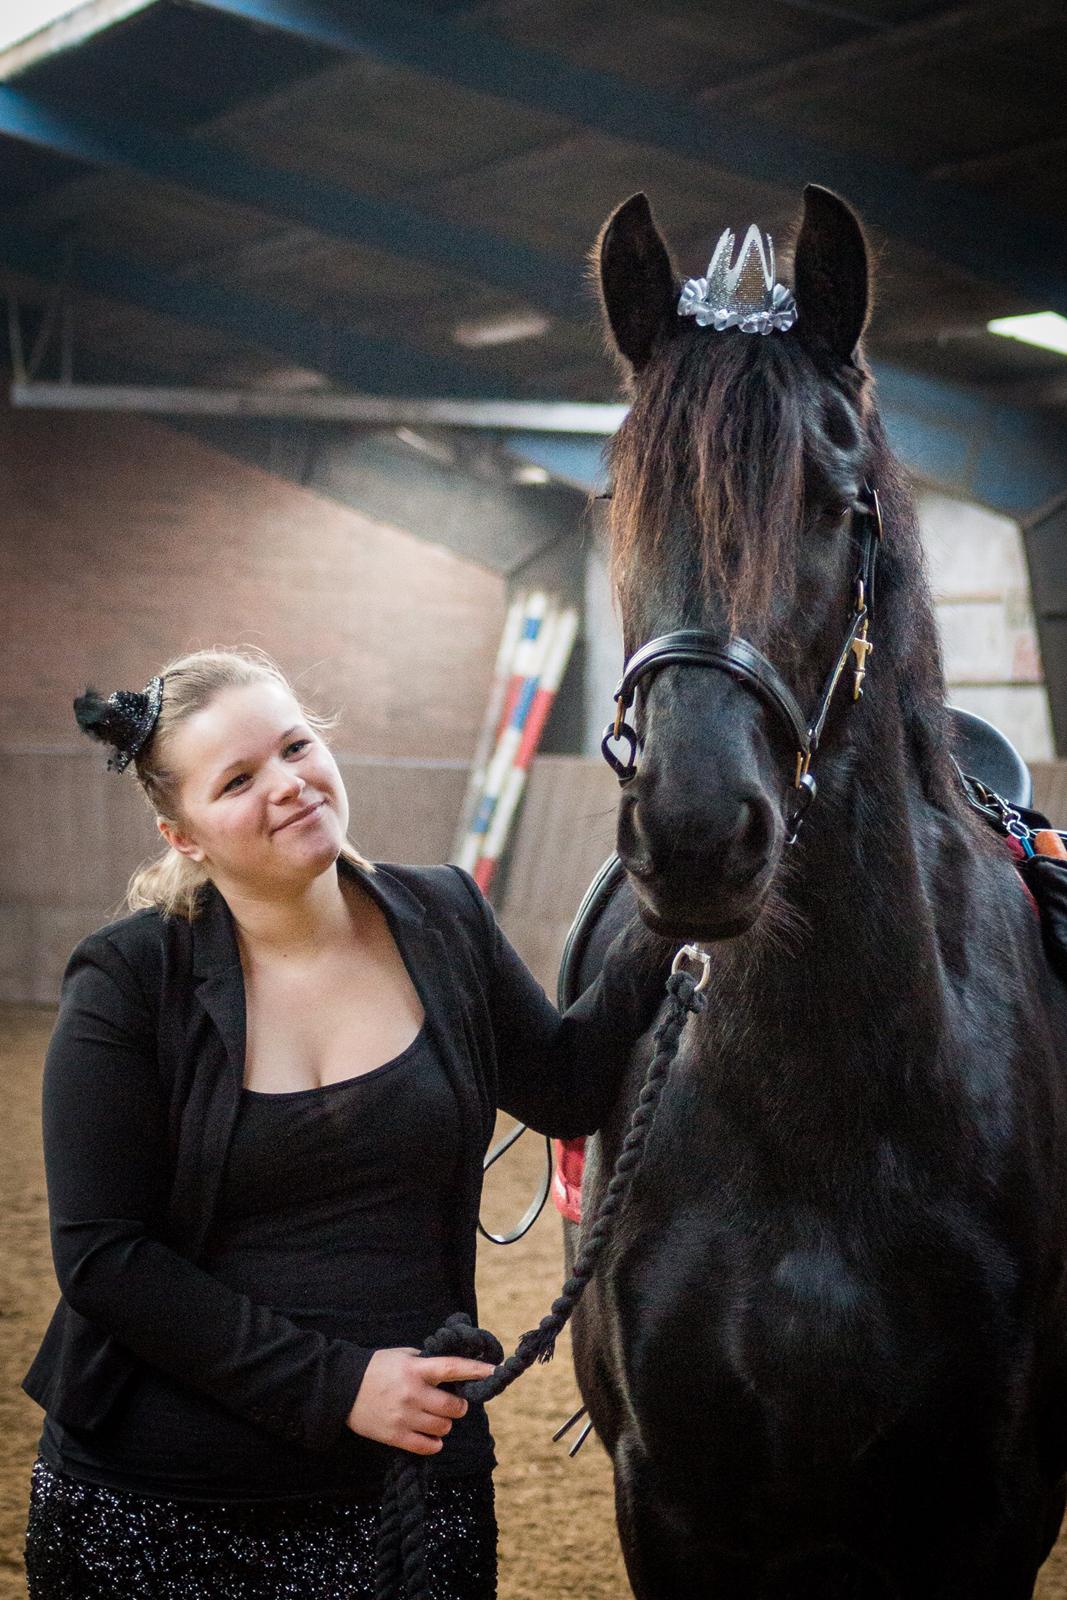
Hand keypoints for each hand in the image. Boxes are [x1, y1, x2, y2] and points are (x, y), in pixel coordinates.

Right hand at [345, 1347, 496, 1454]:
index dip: (475, 1370)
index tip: (493, 1371)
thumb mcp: (402, 1356)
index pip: (452, 1368)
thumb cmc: (376, 1368)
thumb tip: (453, 1371)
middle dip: (459, 1407)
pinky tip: (433, 1437)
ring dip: (445, 1424)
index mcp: (415, 1368)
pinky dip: (435, 1443)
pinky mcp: (395, 1436)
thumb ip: (426, 1363)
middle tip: (454, 1405)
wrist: (342, 1388)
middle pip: (453, 1407)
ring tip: (437, 1418)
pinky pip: (427, 1446)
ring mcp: (404, 1416)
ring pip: (443, 1428)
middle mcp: (412, 1393)